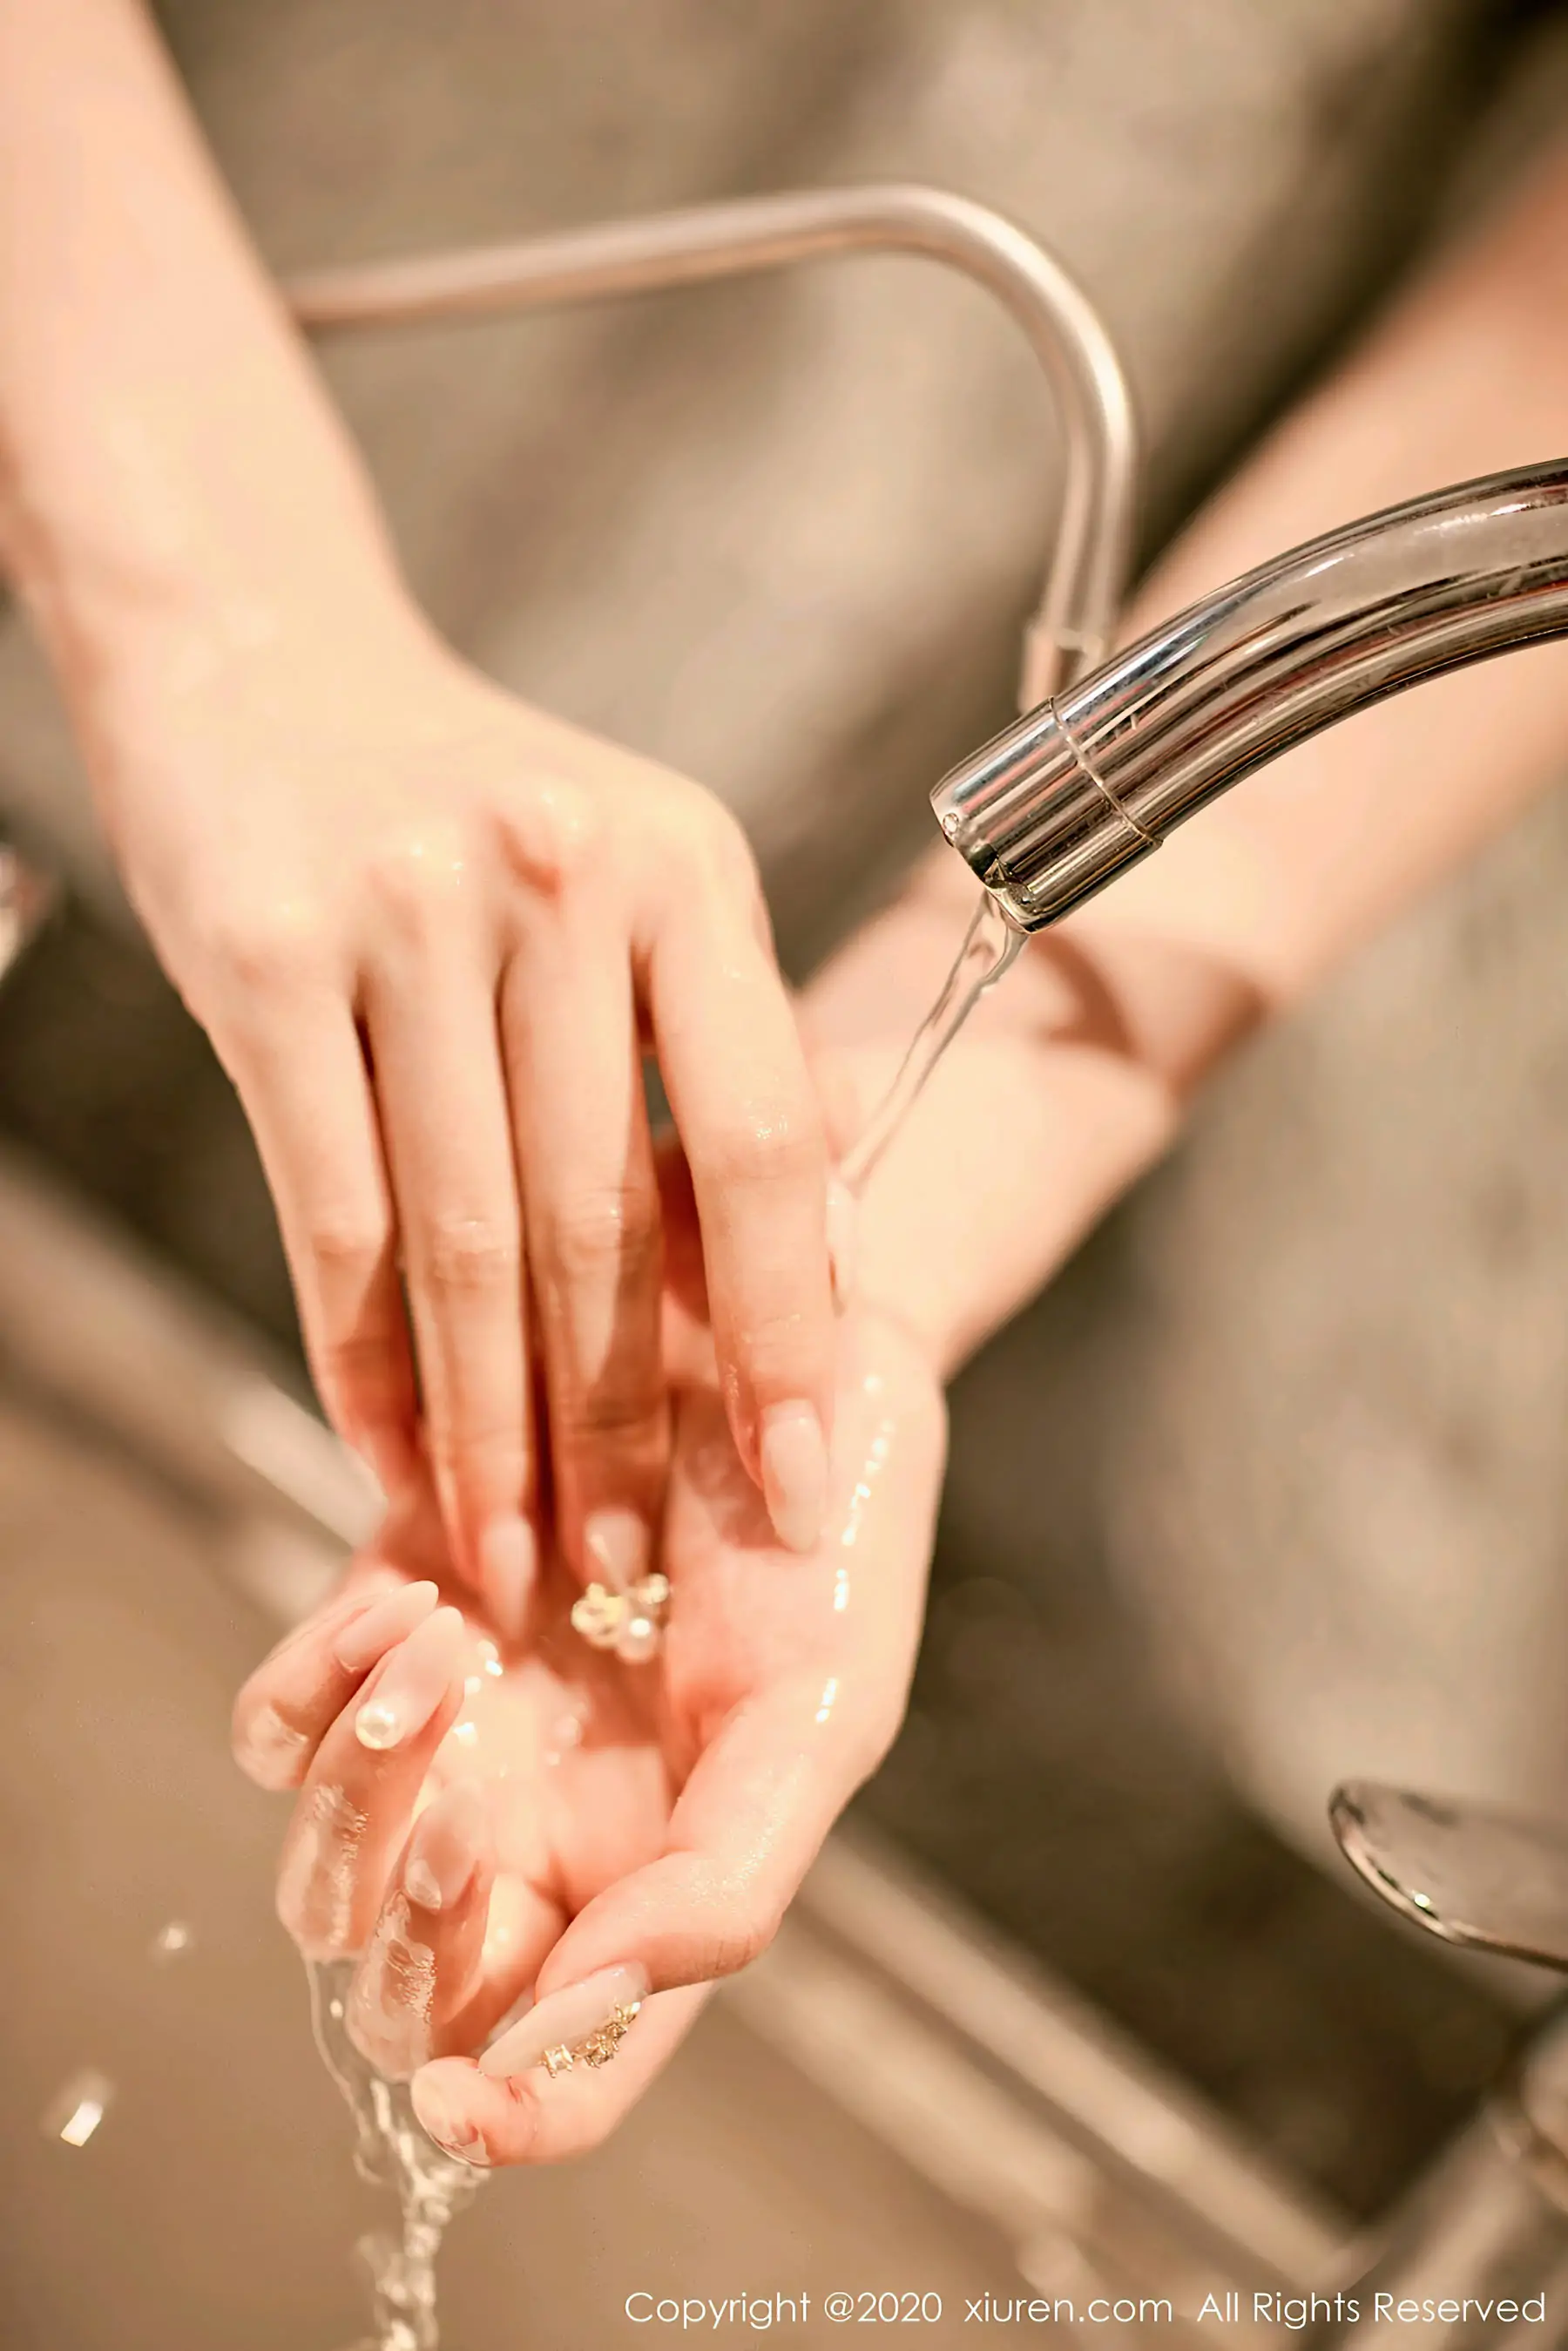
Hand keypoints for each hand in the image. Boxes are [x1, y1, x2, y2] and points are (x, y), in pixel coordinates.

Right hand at [98, 608, 838, 1624]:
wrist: (267, 660)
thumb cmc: (473, 804)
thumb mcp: (637, 872)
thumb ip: (711, 1039)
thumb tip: (802, 1240)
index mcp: (691, 873)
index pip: (761, 1145)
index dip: (783, 1333)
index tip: (795, 1478)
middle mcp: (564, 883)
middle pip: (603, 1223)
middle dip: (616, 1429)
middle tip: (624, 1567)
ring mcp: (408, 914)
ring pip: (463, 1241)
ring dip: (486, 1431)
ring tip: (504, 1556)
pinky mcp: (266, 957)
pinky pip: (330, 1210)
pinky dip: (361, 1357)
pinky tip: (386, 1452)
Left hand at [231, 1300, 943, 2165]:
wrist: (763, 1352)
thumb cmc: (821, 1538)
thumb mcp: (818, 1713)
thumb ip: (719, 1885)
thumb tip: (572, 2024)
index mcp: (652, 1894)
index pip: (554, 2082)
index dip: (503, 2122)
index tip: (466, 2092)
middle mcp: (537, 1844)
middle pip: (400, 1998)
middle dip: (410, 1928)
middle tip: (479, 1795)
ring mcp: (451, 1748)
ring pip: (321, 1873)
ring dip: (362, 1783)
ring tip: (460, 1639)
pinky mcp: (379, 1641)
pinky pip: (273, 1724)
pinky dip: (316, 1679)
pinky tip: (415, 1595)